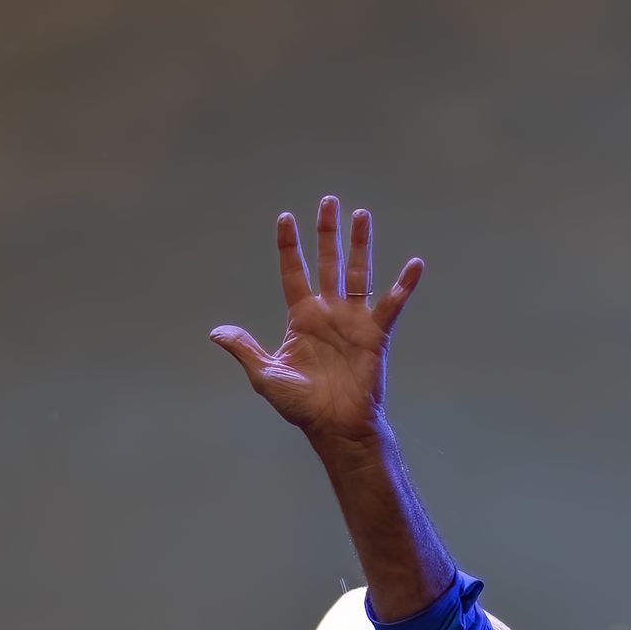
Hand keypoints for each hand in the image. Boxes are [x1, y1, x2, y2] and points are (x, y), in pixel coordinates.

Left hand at [210, 196, 422, 445]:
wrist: (335, 427)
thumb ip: (245, 349)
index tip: (285, 218)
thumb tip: (216, 333)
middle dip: (327, 233)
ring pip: (357, 273)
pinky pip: (391, 305)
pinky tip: (415, 264)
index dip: (289, 246)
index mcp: (302, 318)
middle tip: (328, 201)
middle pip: (327, 263)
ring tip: (361, 214)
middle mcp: (328, 312)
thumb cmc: (301, 406)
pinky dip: (404, 285)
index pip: (293, 272)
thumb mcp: (266, 376)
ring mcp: (353, 321)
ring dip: (360, 245)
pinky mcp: (375, 334)